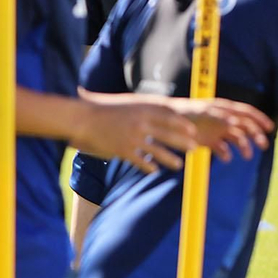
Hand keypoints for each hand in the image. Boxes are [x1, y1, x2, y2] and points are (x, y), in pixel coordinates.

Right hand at [72, 100, 197, 173]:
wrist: (83, 118)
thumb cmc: (106, 111)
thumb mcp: (128, 105)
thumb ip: (144, 110)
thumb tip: (160, 113)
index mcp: (143, 110)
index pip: (169, 118)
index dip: (182, 125)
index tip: (193, 130)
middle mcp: (140, 123)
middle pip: (168, 134)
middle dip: (183, 142)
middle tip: (194, 148)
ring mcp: (132, 137)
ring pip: (157, 150)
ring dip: (170, 159)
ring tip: (178, 165)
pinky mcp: (122, 150)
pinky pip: (139, 161)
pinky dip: (148, 167)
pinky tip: (154, 171)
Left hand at [168, 98, 274, 162]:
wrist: (163, 122)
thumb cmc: (183, 113)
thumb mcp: (202, 113)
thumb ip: (219, 117)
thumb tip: (237, 123)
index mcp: (224, 109)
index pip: (247, 113)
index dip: (260, 119)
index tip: (270, 128)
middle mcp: (223, 120)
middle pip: (245, 127)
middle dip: (256, 135)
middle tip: (263, 145)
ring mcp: (216, 131)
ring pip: (236, 139)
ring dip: (244, 147)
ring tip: (247, 156)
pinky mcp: (208, 142)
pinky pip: (222, 149)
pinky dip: (226, 154)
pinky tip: (226, 159)